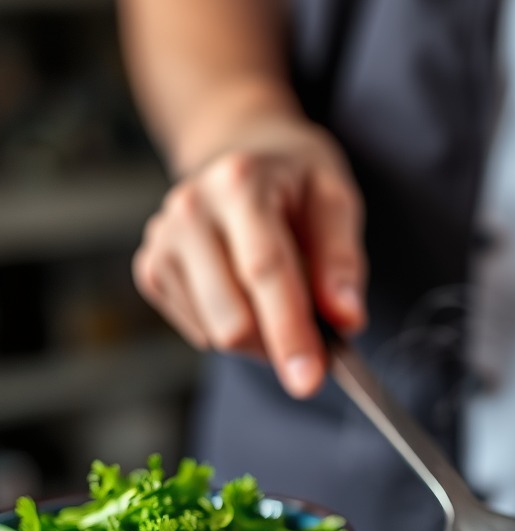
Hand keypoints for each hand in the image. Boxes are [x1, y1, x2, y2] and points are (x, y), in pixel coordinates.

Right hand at [133, 119, 366, 397]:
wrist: (243, 151)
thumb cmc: (297, 180)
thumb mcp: (336, 200)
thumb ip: (343, 260)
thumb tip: (346, 319)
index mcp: (240, 184)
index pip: (264, 272)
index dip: (290, 332)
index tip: (310, 379)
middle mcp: (189, 210)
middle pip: (232, 318)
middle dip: (280, 345)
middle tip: (318, 340)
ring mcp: (163, 241)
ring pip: (215, 334)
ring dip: (261, 339)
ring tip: (282, 298)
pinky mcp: (152, 269)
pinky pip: (200, 332)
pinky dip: (234, 329)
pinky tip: (247, 293)